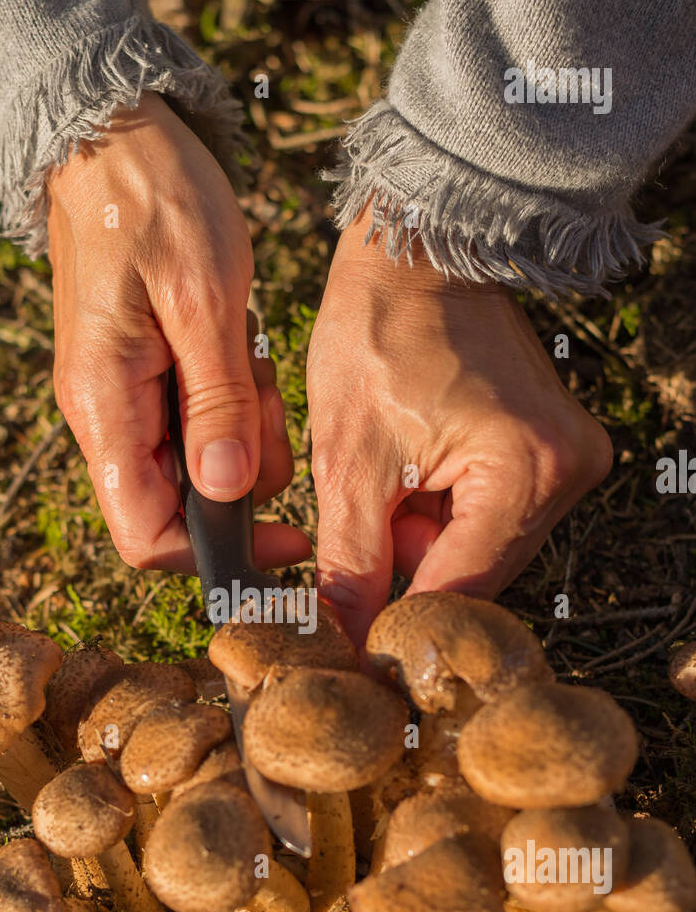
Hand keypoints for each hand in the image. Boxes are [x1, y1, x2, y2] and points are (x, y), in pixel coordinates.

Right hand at [48, 94, 309, 571]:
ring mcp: (121, 397)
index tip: (288, 537)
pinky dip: (232, 403)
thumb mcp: (205, 300)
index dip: (217, 555)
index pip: (147, 537)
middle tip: (271, 410)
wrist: (114, 133)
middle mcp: (103, 417)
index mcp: (105, 408)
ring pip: (194, 467)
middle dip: (241, 482)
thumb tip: (227, 492)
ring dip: (243, 435)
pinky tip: (242, 349)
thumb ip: (218, 404)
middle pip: (177, 509)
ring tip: (255, 364)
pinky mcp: (142, 376)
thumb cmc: (156, 202)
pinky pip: (193, 422)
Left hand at [307, 209, 612, 645]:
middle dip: (410, 569)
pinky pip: (490, 516)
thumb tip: (345, 640)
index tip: (356, 656)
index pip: (459, 590)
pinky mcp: (551, 451)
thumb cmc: (377, 333)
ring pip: (479, 549)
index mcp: (526, 471)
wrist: (417, 254)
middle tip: (360, 536)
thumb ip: (350, 562)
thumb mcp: (349, 459)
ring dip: (424, 539)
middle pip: (476, 575)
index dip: (399, 626)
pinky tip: (413, 472)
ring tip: (388, 481)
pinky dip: (442, 513)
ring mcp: (566, 461)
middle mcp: (566, 471)